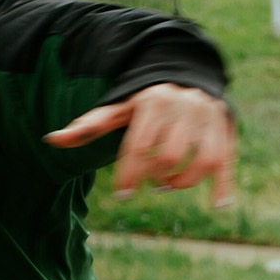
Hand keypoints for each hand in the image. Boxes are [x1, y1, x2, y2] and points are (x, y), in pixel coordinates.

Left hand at [44, 83, 235, 207]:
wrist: (186, 76)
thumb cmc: (144, 102)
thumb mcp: (118, 109)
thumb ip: (89, 126)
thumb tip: (51, 140)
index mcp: (153, 101)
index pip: (139, 146)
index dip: (129, 174)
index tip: (123, 194)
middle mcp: (184, 105)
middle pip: (170, 155)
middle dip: (155, 176)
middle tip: (149, 183)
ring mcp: (209, 115)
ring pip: (202, 160)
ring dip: (184, 181)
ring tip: (168, 185)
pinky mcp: (227, 127)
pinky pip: (228, 160)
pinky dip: (224, 184)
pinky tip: (218, 203)